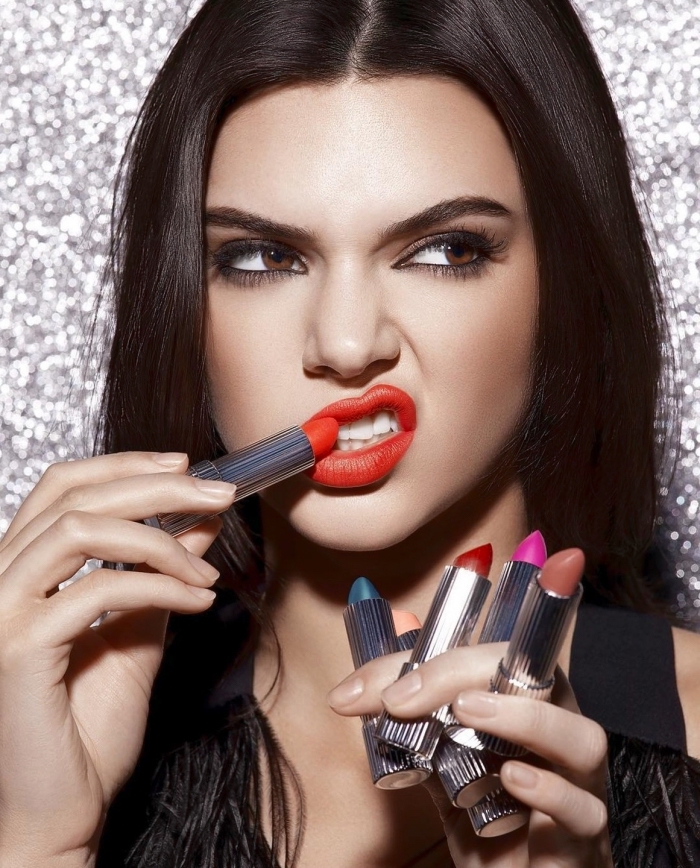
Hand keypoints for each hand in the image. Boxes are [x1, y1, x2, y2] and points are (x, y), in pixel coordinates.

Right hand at [0, 452, 235, 861]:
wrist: (64, 808)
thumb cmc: (89, 727)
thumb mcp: (139, 629)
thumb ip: (160, 572)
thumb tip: (200, 521)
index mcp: (24, 569)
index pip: (64, 485)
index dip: (126, 464)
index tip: (187, 467)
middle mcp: (1, 579)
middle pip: (74, 495)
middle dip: (157, 487)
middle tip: (219, 493)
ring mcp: (2, 611)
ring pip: (79, 529)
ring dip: (160, 541)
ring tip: (207, 574)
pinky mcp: (17, 647)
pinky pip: (95, 589)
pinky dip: (159, 585)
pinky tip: (199, 601)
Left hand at [329, 645, 611, 866]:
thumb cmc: (488, 819)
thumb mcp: (441, 763)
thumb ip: (414, 719)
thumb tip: (362, 680)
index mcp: (528, 708)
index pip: (497, 659)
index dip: (442, 662)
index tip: (385, 691)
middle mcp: (561, 737)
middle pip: (541, 682)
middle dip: (468, 674)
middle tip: (411, 694)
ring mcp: (579, 787)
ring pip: (582, 739)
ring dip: (525, 718)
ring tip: (467, 713)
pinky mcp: (583, 841)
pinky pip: (584, 811)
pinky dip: (551, 791)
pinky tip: (512, 779)